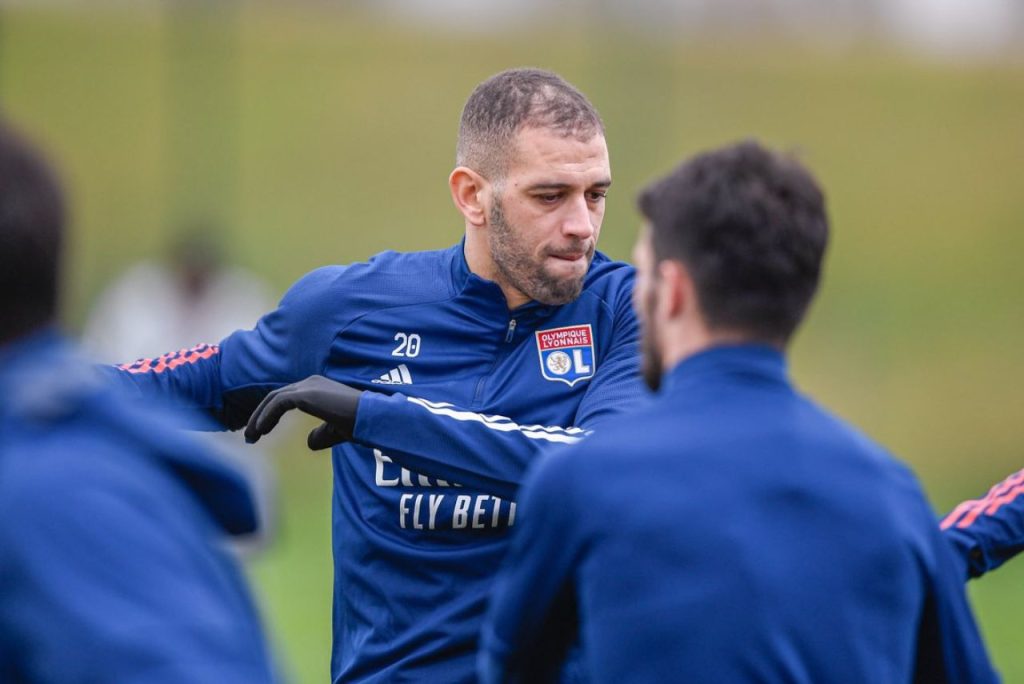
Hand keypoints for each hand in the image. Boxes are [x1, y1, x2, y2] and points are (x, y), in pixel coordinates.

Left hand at [244, 375, 363, 449]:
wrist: (370, 419)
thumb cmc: (358, 424)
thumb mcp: (336, 432)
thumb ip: (321, 435)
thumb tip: (308, 442)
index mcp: (317, 388)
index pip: (285, 398)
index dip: (269, 415)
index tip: (260, 433)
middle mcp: (310, 382)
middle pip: (275, 397)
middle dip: (259, 416)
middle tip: (250, 437)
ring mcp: (307, 386)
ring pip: (273, 399)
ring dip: (258, 419)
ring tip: (250, 438)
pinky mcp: (305, 394)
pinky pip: (277, 404)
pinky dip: (266, 417)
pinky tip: (260, 431)